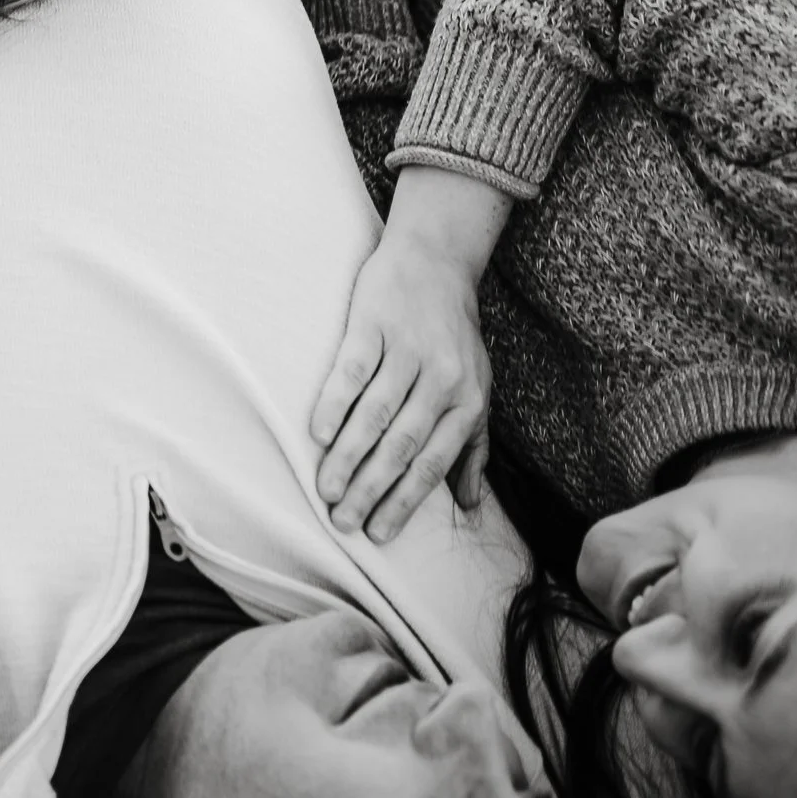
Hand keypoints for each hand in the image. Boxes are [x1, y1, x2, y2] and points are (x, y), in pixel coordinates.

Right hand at [309, 225, 493, 542]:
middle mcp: (442, 379)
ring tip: (325, 488)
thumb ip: (474, 449)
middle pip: (403, 445)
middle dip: (372, 489)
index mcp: (467, 402)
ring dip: (349, 456)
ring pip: (376, 414)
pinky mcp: (376, 324)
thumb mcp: (477, 391)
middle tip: (344, 522)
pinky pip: (353, 369)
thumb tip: (469, 505)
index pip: (433, 462)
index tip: (378, 534)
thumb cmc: (453, 337)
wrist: (436, 263)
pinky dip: (336, 402)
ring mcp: (408, 350)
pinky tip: (319, 432)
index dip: (406, 501)